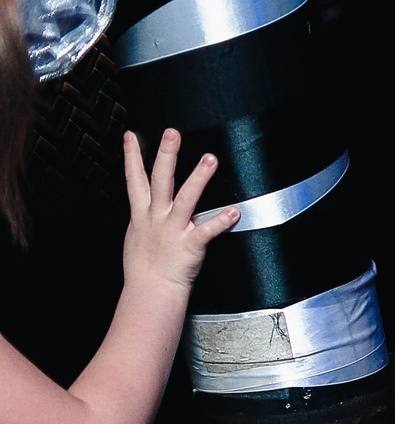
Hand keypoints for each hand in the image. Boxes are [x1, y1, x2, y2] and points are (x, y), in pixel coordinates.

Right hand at [122, 130, 236, 290]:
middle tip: (171, 133)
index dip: (131, 156)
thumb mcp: (136, 233)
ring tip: (209, 159)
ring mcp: (173, 229)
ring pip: (186, 198)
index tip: (130, 135)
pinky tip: (235, 210)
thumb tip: (144, 205)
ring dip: (198, 178)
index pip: (134, 179)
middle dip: (164, 154)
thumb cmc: (144, 265)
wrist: (150, 290)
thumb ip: (144, 215)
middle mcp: (156, 217)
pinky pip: (208, 230)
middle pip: (160, 180)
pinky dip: (221, 221)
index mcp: (142, 213)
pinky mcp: (190, 245)